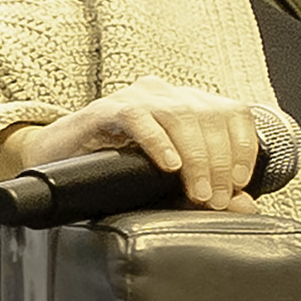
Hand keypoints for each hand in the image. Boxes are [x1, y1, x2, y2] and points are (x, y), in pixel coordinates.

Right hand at [0, 83, 286, 209]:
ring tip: (196, 192)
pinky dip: (159, 141)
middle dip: (219, 162)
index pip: (232, 113)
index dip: (243, 146)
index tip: (240, 183)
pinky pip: (139, 117)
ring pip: (182, 115)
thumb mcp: (167, 184)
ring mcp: (136, 97)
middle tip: (215, 200)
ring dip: (196, 158)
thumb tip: (247, 205)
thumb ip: (206, 191)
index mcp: (187, 106)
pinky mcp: (106, 109)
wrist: (53, 163)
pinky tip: (168, 166)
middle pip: (211, 116)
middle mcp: (166, 94)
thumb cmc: (113, 172)